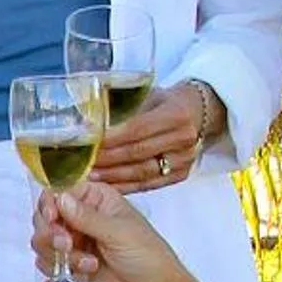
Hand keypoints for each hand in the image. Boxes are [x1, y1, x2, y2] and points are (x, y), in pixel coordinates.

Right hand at [32, 178, 188, 281]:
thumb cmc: (146, 255)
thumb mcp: (119, 232)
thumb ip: (86, 217)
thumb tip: (59, 199)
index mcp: (96, 199)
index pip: (60, 191)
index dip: (49, 203)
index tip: (51, 218)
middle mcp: (80, 217)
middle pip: (44, 216)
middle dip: (51, 233)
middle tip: (67, 245)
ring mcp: (73, 242)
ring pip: (42, 241)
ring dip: (58, 254)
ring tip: (87, 263)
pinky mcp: (68, 265)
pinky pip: (46, 263)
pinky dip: (60, 269)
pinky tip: (86, 273)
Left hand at [92, 79, 217, 192]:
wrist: (198, 113)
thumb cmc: (166, 101)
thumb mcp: (149, 94)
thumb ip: (124, 106)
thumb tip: (86, 117)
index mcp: (176, 113)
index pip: (137, 128)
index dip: (112, 138)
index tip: (88, 142)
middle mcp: (183, 138)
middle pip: (138, 153)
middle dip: (107, 159)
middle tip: (82, 162)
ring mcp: (185, 159)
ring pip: (142, 172)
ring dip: (113, 176)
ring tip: (90, 176)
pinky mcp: (181, 175)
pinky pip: (149, 184)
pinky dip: (126, 186)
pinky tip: (107, 186)